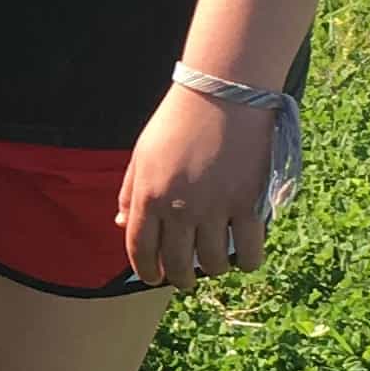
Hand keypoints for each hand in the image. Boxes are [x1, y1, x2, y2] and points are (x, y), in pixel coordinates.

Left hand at [117, 83, 275, 291]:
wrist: (224, 92)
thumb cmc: (180, 119)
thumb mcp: (143, 153)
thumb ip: (130, 190)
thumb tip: (120, 223)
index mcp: (148, 195)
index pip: (140, 249)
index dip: (147, 270)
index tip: (154, 277)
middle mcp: (178, 208)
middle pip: (177, 263)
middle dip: (180, 277)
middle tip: (187, 277)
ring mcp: (214, 208)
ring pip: (213, 262)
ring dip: (214, 269)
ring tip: (216, 263)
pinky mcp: (248, 204)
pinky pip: (249, 251)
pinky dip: (247, 261)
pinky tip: (245, 258)